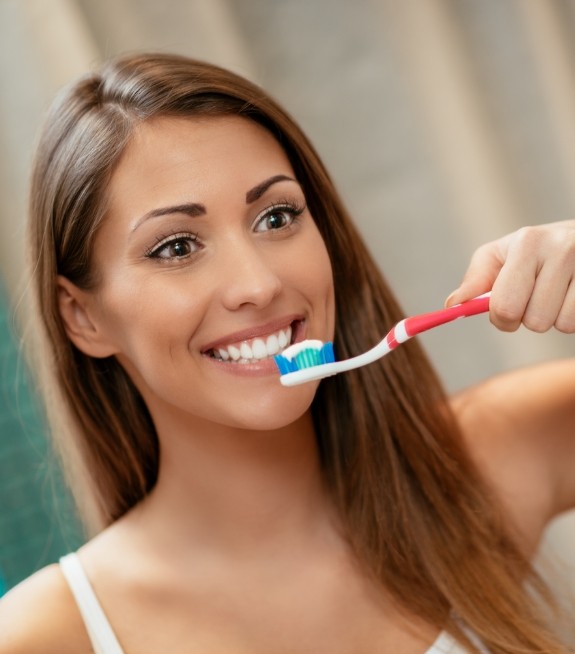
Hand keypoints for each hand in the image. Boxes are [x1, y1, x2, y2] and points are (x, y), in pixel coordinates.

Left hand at [445, 221, 574, 332]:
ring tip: (558, 292)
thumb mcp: (501, 255)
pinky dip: (573, 317)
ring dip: (555, 318)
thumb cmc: (535, 250)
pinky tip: (572, 295)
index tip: (506, 312)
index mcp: (528, 242)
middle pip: (534, 321)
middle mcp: (562, 248)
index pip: (505, 306)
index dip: (502, 319)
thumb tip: (451, 304)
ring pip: (562, 324)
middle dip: (529, 319)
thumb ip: (475, 280)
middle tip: (534, 300)